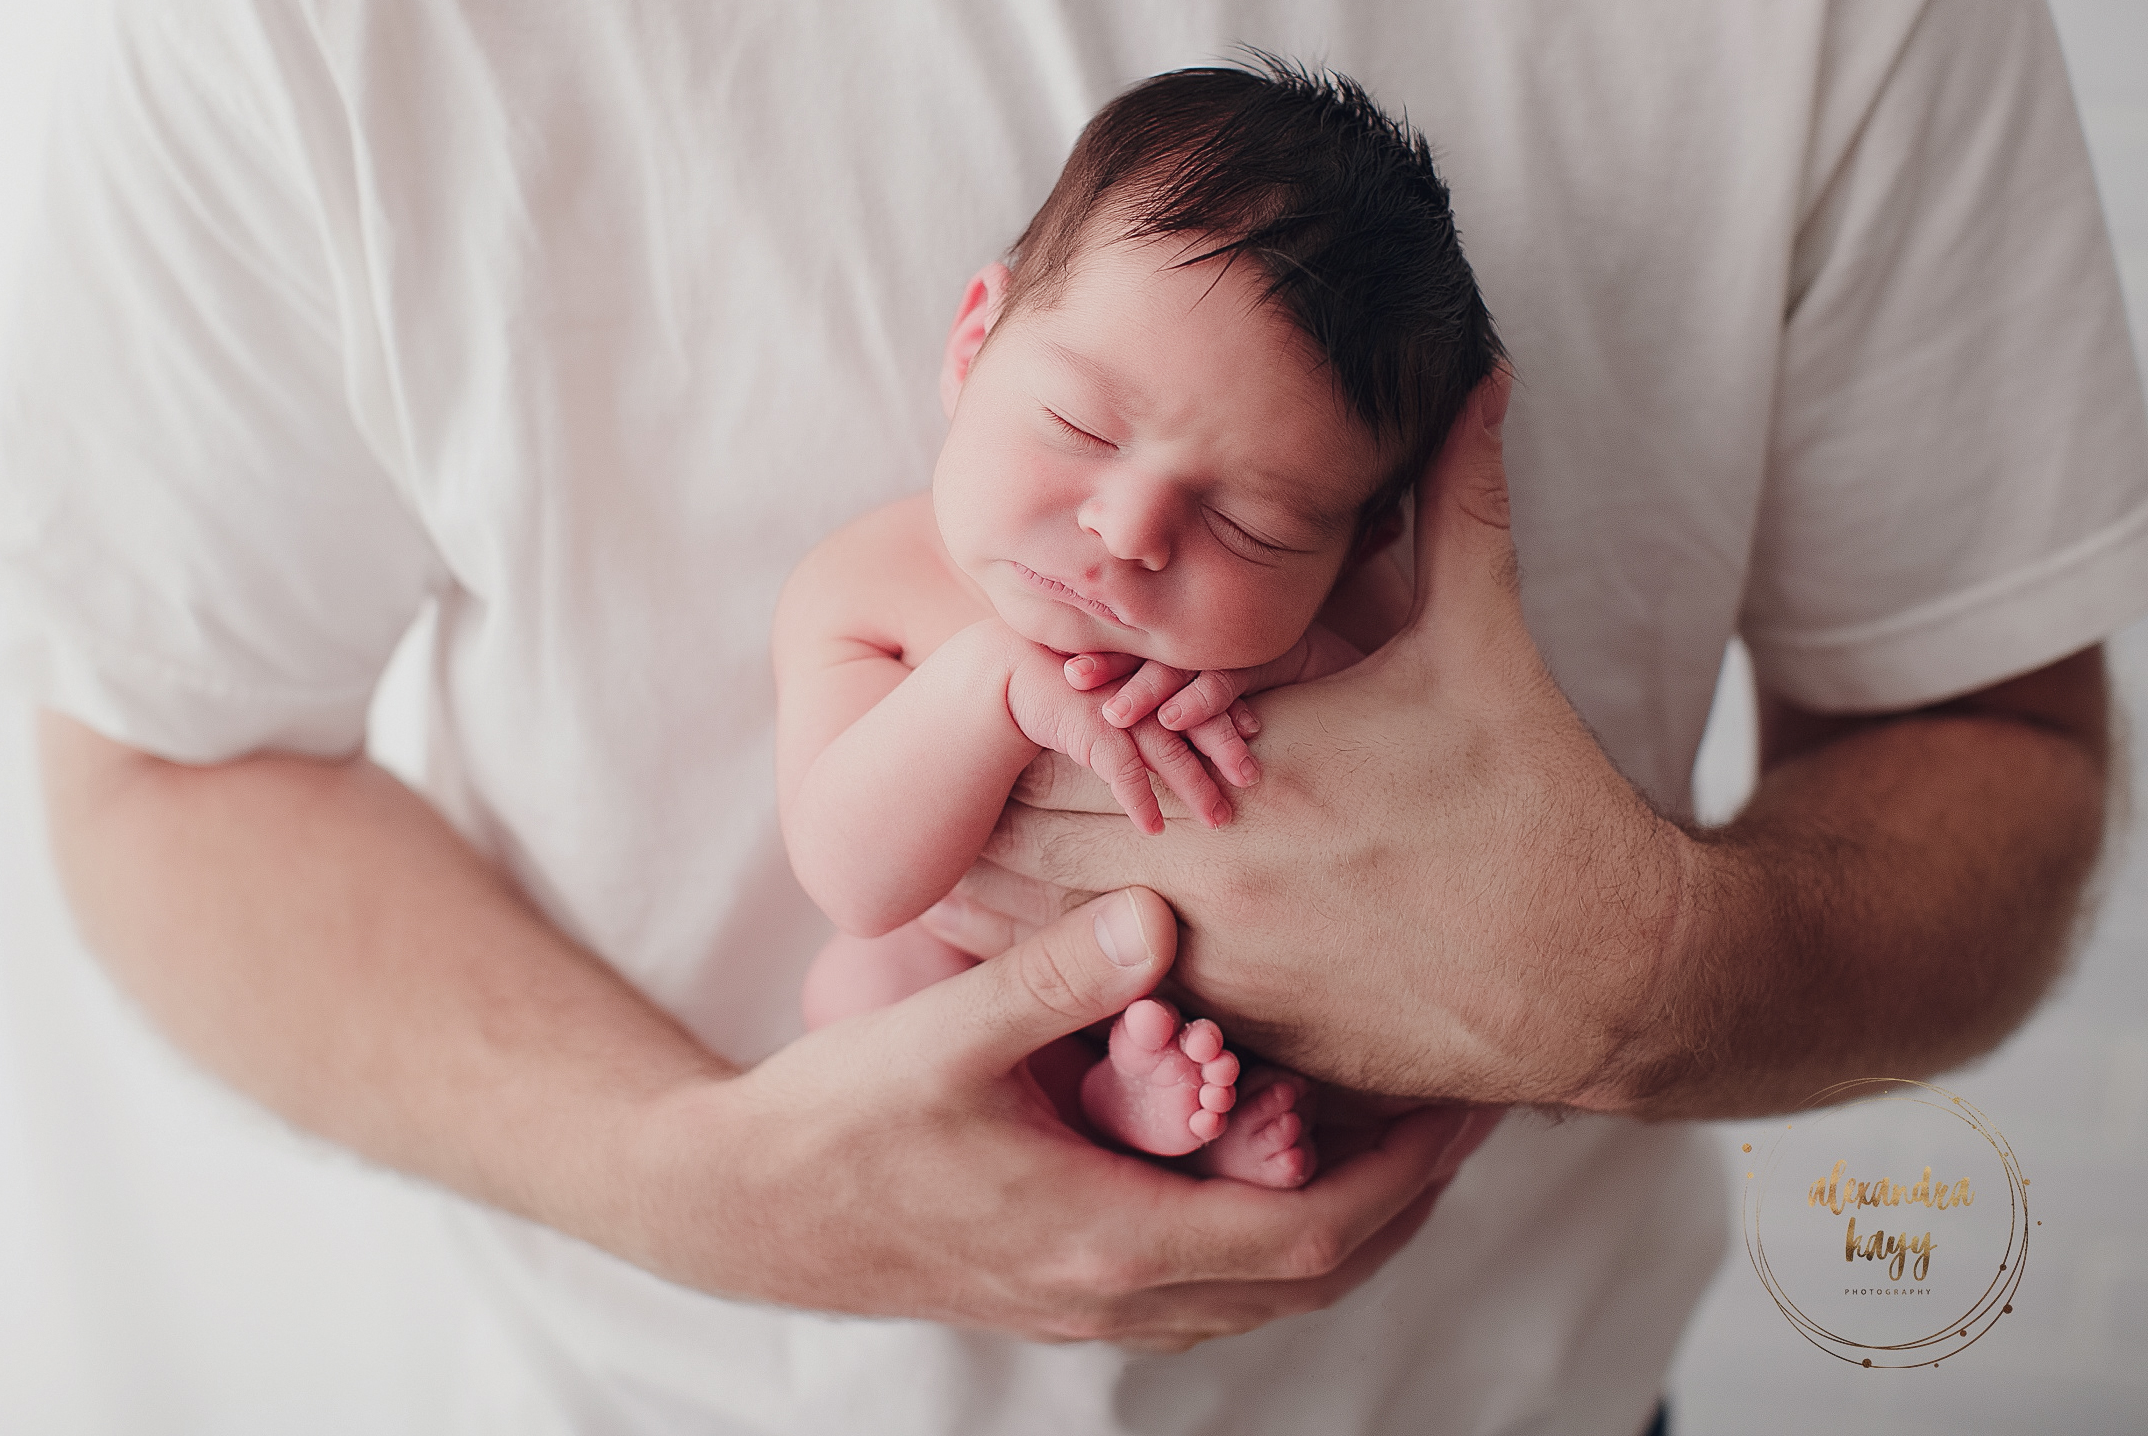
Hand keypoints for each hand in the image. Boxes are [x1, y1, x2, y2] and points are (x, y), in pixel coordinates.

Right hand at [627, 887, 1488, 1348]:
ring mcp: (1091, 1302)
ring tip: (1400, 1132)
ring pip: (1266, 1285)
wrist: (744, 1214)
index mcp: (1108, 1235)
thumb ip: (1054, 978)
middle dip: (1406, 1196)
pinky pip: (1212, 1278)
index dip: (1409, 1173)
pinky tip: (1276, 1158)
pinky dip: (1273, 1228)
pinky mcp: (1066, 1285)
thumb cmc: (835, 1123)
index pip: (1313, 1231)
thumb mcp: (940, 1038)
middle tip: (1468, 1113)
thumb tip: (1163, 915)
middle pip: (1314, 1273)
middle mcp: (1116, 1291)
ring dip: (1346, 1216)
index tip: (1472, 1105)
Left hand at [964, 370, 1689, 1106]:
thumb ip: (1458, 505)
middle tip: (921, 764)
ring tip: (931, 855)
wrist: (1608, 975)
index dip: (1016, 699)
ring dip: (992, 886)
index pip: (1076, 718)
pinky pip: (1097, 1006)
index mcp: (1252, 755)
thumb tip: (1479, 375)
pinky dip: (1049, 970)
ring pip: (1040, 924)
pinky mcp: (1235, 1034)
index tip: (985, 680)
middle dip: (979, 791)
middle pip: (1030, 821)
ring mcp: (1219, 960)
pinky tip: (1007, 951)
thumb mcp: (1485, 640)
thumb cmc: (1541, 799)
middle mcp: (1215, 861)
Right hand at [1004, 640, 1234, 834]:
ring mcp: (1118, 707)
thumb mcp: (1117, 681)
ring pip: (1168, 749)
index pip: (1201, 687)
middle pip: (1195, 718)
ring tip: (1217, 820)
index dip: (1229, 709)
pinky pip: (1122, 770)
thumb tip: (1191, 719)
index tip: (1254, 732)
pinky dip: (1139, 800)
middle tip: (1251, 779)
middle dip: (1225, 749)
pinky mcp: (1090, 729)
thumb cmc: (1071, 680)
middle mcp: (1142, 686)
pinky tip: (1153, 828)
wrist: (1012, 669)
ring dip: (1194, 786)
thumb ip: (1152, 694)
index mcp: (1152, 668)